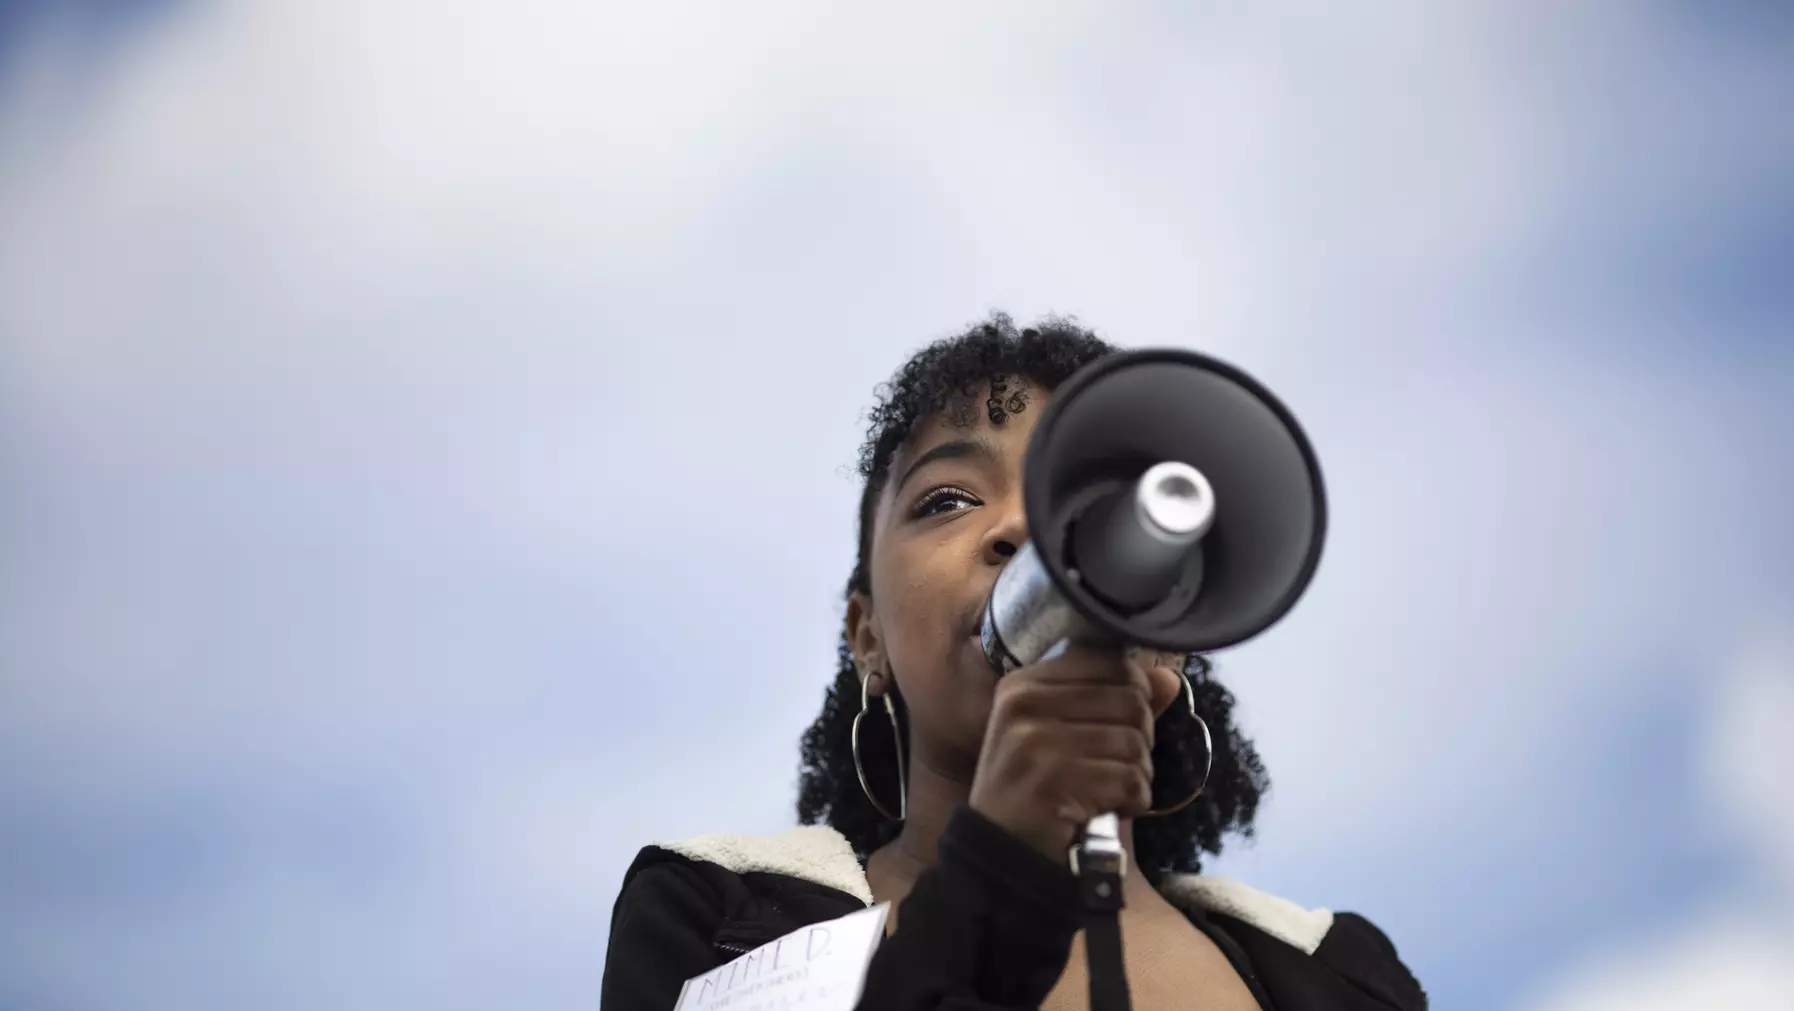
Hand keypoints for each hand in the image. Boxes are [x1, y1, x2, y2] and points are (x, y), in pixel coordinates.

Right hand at [967, 644, 1181, 862]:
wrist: (1001, 852)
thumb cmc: (1035, 790)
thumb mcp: (1062, 734)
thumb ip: (1116, 701)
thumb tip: (1170, 679)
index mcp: (1025, 684)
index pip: (1110, 662)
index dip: (1133, 695)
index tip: (1115, 727)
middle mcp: (1026, 704)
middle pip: (1130, 701)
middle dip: (1138, 740)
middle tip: (1113, 767)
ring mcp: (1037, 742)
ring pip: (1134, 744)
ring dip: (1135, 776)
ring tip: (1106, 792)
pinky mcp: (1054, 783)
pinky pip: (1130, 781)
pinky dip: (1131, 802)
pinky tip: (1105, 811)